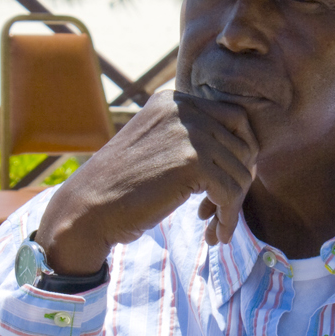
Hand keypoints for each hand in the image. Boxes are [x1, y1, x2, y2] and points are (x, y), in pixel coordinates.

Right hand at [36, 90, 258, 274]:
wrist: (87, 209)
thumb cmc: (121, 187)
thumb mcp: (157, 146)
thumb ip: (192, 139)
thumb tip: (247, 156)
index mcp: (174, 100)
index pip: (236, 119)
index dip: (240, 155)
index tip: (228, 185)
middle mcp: (184, 109)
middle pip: (243, 144)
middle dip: (239, 181)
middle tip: (223, 209)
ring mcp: (190, 132)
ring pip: (240, 172)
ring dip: (233, 205)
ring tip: (215, 227)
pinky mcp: (193, 161)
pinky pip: (231, 193)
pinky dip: (228, 218)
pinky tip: (215, 235)